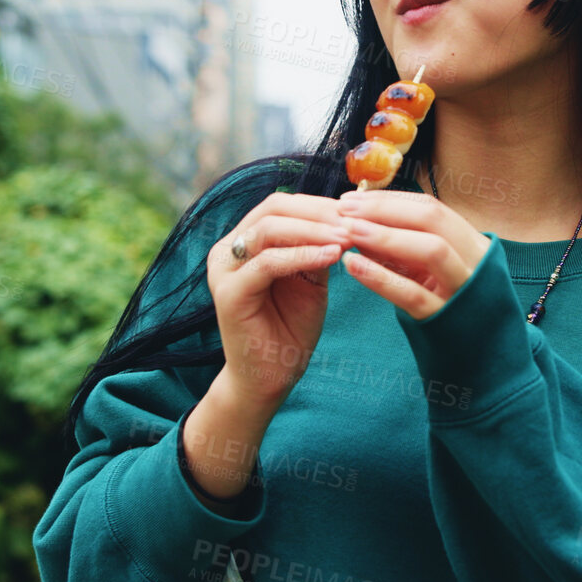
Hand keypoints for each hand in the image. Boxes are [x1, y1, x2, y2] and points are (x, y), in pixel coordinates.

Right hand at [207, 192, 348, 408]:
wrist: (271, 377)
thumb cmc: (290, 327)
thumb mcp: (310, 278)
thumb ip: (317, 246)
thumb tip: (344, 215)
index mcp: (244, 241)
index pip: (280, 204)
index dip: (319, 204)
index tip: (357, 211)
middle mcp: (228, 249)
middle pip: (273, 208)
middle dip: (318, 212)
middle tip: (355, 222)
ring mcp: (224, 269)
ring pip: (269, 229)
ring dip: (313, 230)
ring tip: (347, 238)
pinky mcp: (229, 293)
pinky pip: (268, 263)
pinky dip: (302, 255)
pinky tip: (332, 257)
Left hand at [335, 189, 491, 320]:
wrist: (480, 363)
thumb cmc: (449, 309)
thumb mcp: (433, 274)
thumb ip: (404, 249)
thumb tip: (360, 224)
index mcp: (472, 244)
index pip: (430, 208)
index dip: (389, 200)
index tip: (352, 198)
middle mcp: (476, 261)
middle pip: (433, 219)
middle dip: (385, 210)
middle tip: (344, 209)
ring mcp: (465, 290)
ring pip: (431, 250)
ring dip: (386, 236)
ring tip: (349, 231)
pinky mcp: (447, 320)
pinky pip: (413, 294)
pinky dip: (381, 277)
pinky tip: (353, 266)